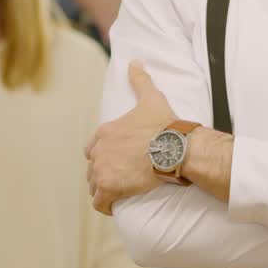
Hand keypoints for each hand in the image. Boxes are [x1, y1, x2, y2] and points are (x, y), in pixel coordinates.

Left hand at [85, 61, 176, 215]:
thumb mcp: (150, 98)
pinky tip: (114, 206)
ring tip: (118, 193)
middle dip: (103, 174)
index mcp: (105, 132)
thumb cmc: (164, 125)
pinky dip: (105, 205)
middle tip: (119, 179)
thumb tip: (134, 62)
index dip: (103, 156)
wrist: (175, 149)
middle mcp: (99, 151)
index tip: (116, 161)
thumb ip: (140, 80)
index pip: (93, 148)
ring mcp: (102, 170)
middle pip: (93, 168)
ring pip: (94, 185)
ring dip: (104, 190)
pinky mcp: (110, 188)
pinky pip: (100, 202)